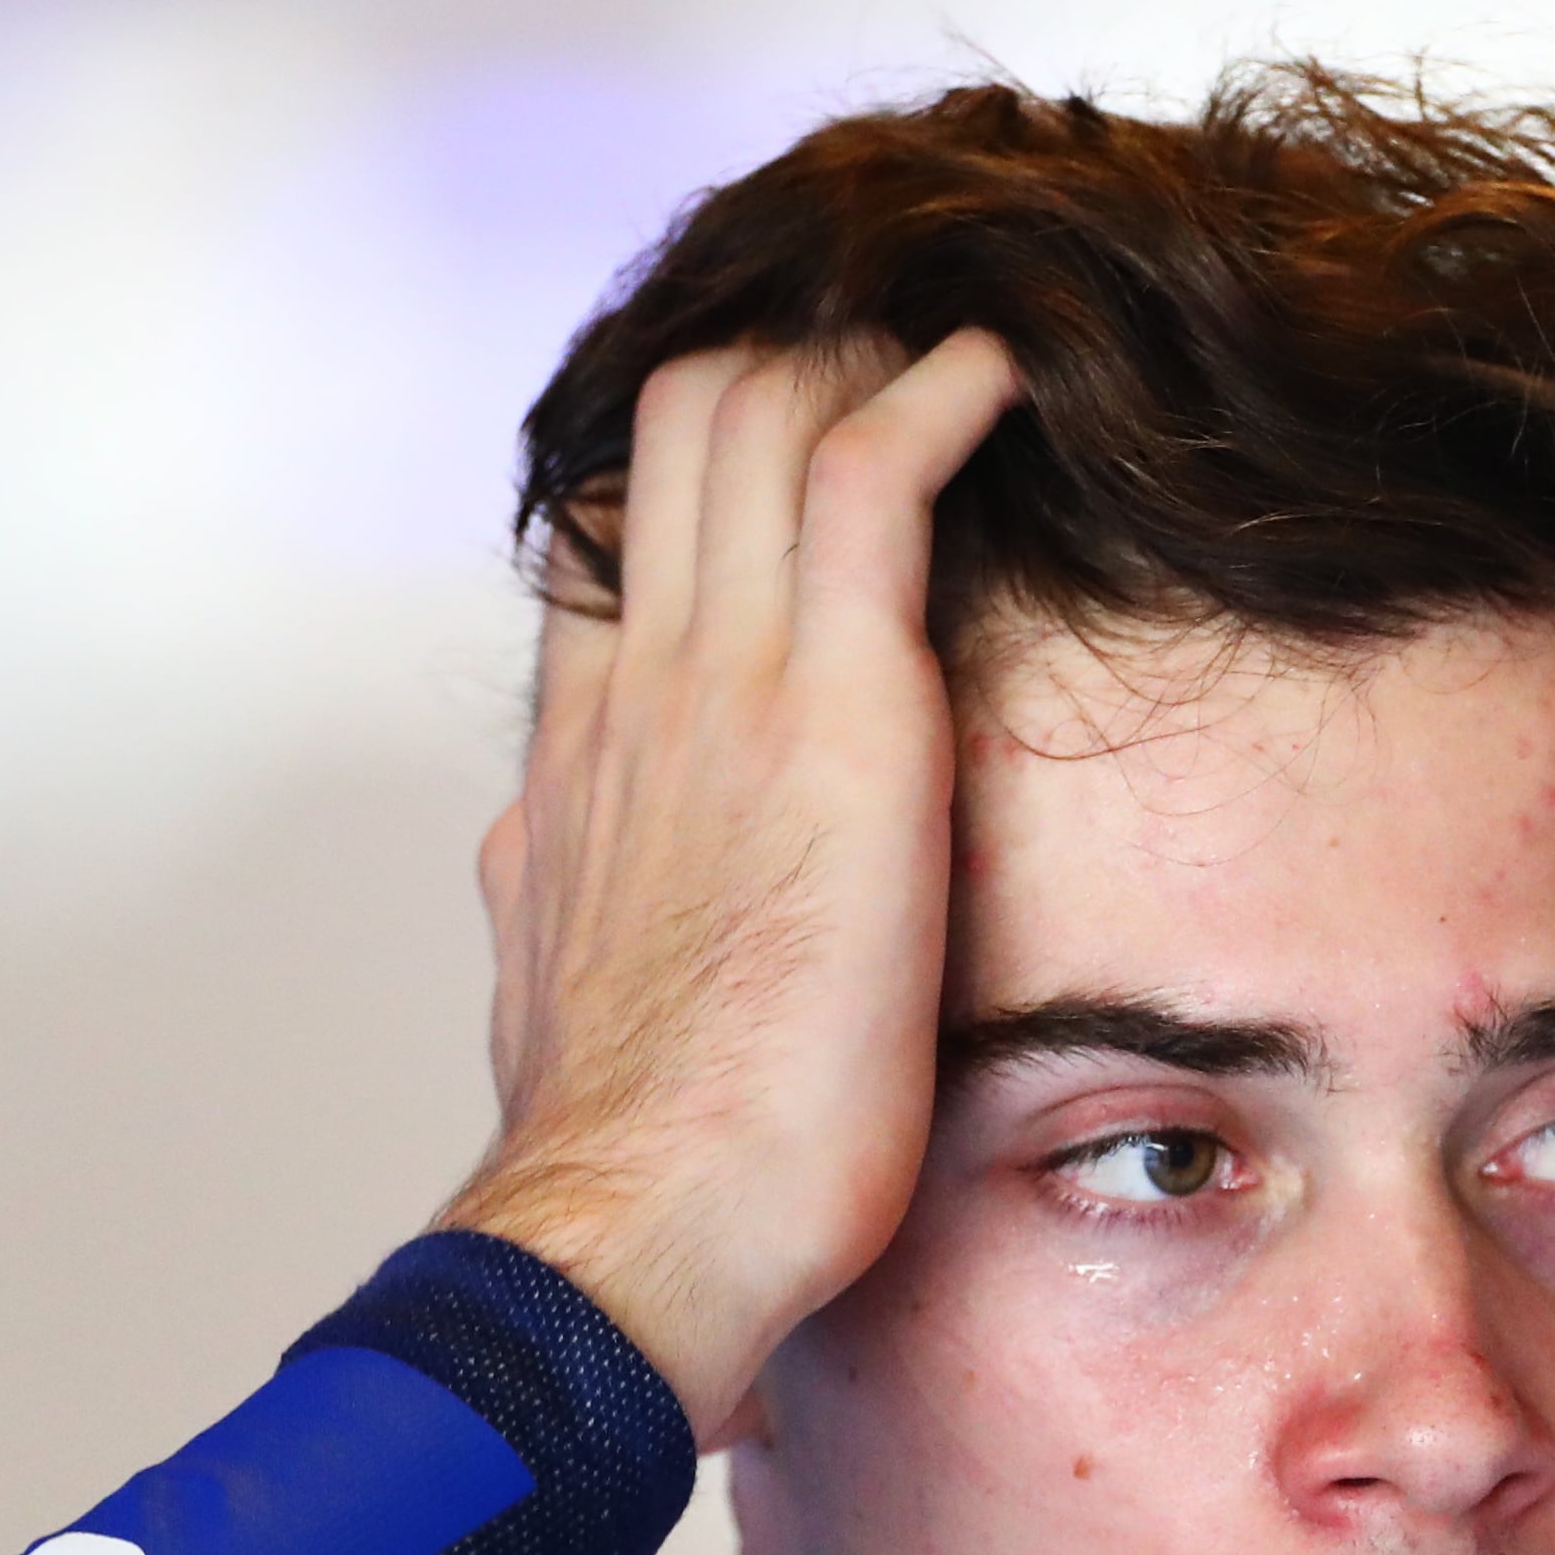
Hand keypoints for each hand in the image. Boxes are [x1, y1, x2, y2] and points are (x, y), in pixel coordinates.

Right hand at [439, 330, 1023, 1445]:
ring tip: (962, 331)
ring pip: (757, 411)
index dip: (708, 460)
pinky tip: (1004, 369)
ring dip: (863, 350)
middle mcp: (636, 685)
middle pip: (681, 427)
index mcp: (583, 755)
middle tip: (905, 343)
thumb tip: (550, 857)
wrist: (643, 1223)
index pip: (619, 534)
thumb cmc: (640, 1162)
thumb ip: (560, 890)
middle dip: (794, 354)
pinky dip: (935, 392)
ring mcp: (723, 681)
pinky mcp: (832, 705)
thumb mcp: (563, 985)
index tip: (799, 434)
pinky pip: (870, 472)